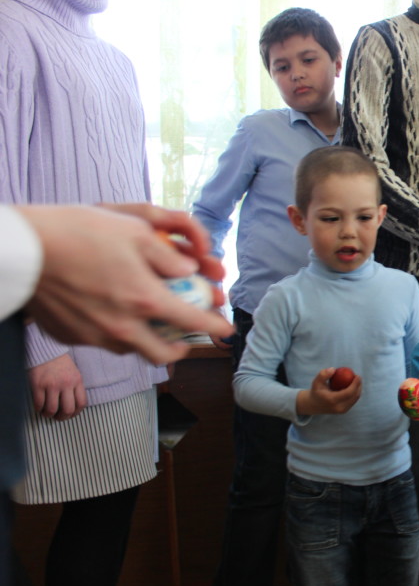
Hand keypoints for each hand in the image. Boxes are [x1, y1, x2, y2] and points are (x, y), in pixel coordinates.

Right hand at [18, 204, 234, 364]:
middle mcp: (122, 327)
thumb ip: (168, 256)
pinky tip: (109, 313)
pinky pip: (101, 341)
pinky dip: (113, 332)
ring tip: (149, 325)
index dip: (215, 327)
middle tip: (185, 339)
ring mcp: (94, 336)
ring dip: (146, 341)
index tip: (227, 329)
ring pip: (131, 349)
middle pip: (163, 354)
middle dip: (181, 349)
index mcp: (145, 301)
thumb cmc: (80, 231)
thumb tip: (189, 271)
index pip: (192, 323)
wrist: (23, 249)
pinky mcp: (70, 336)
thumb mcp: (135, 231)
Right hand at [28, 353, 86, 419]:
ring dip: (49, 414)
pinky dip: (38, 409)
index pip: (82, 403)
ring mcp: (52, 384)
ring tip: (47, 413)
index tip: (70, 415)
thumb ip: (75, 388)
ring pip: (52, 409)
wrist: (45, 351)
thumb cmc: (60, 364)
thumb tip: (74, 407)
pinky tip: (39, 407)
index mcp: (77, 381)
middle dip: (62, 417)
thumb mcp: (74, 373)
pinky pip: (39, 403)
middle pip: (68, 409)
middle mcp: (66, 384)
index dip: (76, 413)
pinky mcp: (38, 384)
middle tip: (57, 417)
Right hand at [297, 368, 361, 415]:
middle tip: (357, 377)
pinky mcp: (344, 411)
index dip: (355, 384)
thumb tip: (334, 369)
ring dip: (358, 389)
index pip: (348, 393)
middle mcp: (338, 407)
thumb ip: (323, 374)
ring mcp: (342, 411)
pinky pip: (352, 401)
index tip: (357, 376)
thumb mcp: (316, 382)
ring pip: (355, 399)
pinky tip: (353, 386)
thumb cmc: (316, 391)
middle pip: (354, 396)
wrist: (313, 405)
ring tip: (355, 380)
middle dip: (359, 385)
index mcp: (332, 400)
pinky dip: (355, 393)